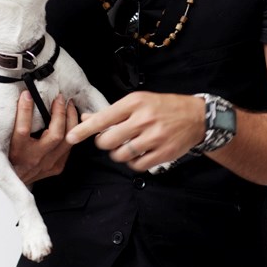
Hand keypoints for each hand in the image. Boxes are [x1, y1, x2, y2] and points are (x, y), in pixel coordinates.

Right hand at [9, 91, 76, 184]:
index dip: (26, 110)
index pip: (23, 129)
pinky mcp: (55, 167)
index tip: (27, 94)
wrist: (8, 178)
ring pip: (67, 140)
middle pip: (55, 135)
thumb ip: (6, 122)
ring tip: (69, 105)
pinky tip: (72, 120)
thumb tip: (14, 98)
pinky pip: (69, 147)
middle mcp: (33, 159)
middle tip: (59, 98)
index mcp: (16, 152)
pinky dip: (72, 132)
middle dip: (60, 113)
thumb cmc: (4, 155)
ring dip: (71, 120)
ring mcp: (47, 165)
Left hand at [66, 91, 204, 171]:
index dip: (84, 130)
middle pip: (108, 140)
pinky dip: (131, 162)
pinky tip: (136, 154)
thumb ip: (112, 112)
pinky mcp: (163, 153)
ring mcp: (154, 137)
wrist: (195, 116)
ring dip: (117, 154)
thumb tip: (86, 117)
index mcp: (135, 103)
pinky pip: (136, 165)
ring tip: (123, 147)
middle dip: (103, 143)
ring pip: (121, 154)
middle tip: (109, 140)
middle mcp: (144, 119)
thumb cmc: (163, 107)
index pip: (103, 118)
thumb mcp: (138, 101)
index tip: (71, 137)